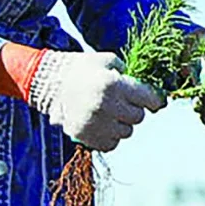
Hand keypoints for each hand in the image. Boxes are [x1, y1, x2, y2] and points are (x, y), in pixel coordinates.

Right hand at [30, 50, 164, 152]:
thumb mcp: (108, 61)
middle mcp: (105, 106)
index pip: (149, 99)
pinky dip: (110, 136)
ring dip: (122, 123)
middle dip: (134, 110)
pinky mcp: (85, 137)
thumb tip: (153, 92)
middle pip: (138, 117)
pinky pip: (112, 143)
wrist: (48, 83)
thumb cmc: (82, 69)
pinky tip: (101, 123)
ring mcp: (94, 123)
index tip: (156, 102)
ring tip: (109, 112)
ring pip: (126, 132)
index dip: (155, 100)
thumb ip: (131, 74)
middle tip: (123, 103)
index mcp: (112, 84)